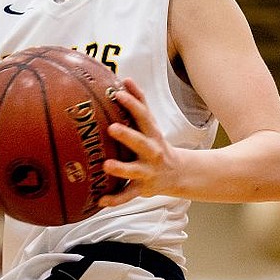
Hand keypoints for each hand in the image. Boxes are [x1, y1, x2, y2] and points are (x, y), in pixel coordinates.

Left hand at [99, 77, 182, 207]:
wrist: (178, 173)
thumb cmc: (155, 143)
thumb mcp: (150, 124)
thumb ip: (139, 102)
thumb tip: (125, 78)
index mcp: (152, 134)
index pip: (143, 116)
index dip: (132, 104)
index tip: (118, 93)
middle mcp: (151, 152)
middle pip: (140, 142)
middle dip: (127, 135)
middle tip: (111, 128)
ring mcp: (147, 171)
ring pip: (134, 170)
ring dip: (121, 168)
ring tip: (106, 165)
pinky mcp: (142, 188)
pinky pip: (128, 195)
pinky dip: (115, 199)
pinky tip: (101, 200)